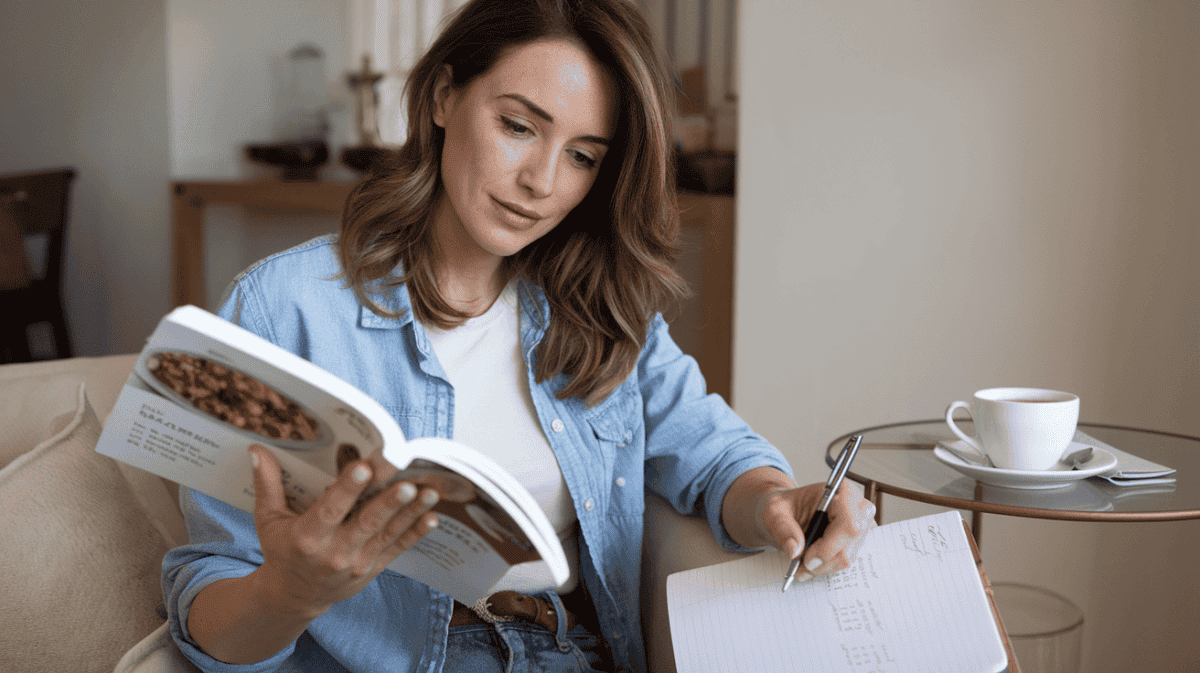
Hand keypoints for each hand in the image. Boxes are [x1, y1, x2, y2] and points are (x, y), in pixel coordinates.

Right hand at [247, 444, 440, 617]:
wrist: (294, 596)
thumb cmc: (282, 551)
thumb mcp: (268, 520)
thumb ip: (267, 484)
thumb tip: (257, 449)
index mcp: (307, 537)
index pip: (330, 510)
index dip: (347, 489)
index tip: (363, 467)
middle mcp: (334, 552)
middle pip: (365, 523)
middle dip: (388, 502)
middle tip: (407, 481)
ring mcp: (356, 563)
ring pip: (387, 534)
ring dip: (410, 513)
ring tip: (429, 492)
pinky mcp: (372, 569)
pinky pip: (396, 548)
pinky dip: (415, 533)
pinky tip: (432, 517)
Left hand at [761, 481, 875, 582]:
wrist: (786, 513)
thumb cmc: (784, 507)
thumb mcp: (774, 512)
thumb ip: (783, 528)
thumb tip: (794, 551)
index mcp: (840, 491)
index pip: (849, 522)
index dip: (831, 544)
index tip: (808, 559)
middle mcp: (856, 507)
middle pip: (851, 542)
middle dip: (825, 559)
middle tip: (801, 567)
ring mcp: (860, 526)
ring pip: (848, 556)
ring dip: (823, 567)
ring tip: (800, 567)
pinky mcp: (856, 542)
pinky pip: (844, 561)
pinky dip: (825, 568)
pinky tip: (810, 565)